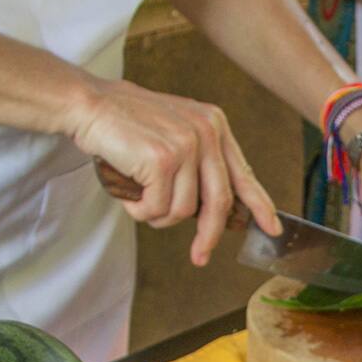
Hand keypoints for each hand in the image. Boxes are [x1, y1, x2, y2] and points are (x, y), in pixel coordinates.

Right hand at [68, 76, 282, 264]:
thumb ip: (199, 164)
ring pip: (183, 211)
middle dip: (208, 236)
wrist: (90, 105)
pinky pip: (157, 209)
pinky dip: (138, 209)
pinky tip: (128, 189)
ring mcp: (186, 144)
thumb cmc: (127, 125)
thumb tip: (216, 212)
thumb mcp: (175, 134)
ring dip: (157, 215)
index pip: (244, 174)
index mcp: (214, 124)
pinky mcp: (163, 159)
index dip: (259, 205)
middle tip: (199, 256)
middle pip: (219, 202)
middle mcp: (206, 132)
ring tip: (140, 194)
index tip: (271, 228)